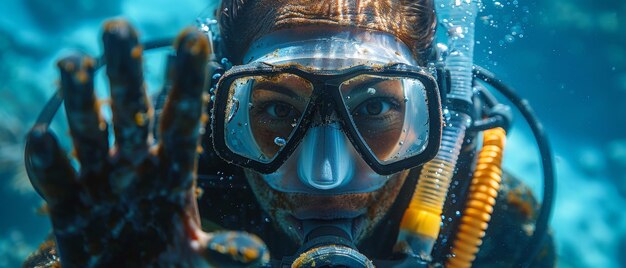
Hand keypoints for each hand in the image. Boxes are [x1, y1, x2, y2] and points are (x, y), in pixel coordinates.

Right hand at [25, 19, 267, 266]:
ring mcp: (99, 181)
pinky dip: (49, 163)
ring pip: (90, 133)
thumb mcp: (195, 258)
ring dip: (80, 101)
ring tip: (74, 63)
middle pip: (131, 112)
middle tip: (118, 28)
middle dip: (125, 73)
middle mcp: (135, 165)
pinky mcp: (68, 205)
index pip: (182, 117)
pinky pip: (57, 180)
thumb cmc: (164, 263)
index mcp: (173, 170)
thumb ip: (221, 253)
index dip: (187, 79)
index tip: (194, 35)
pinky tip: (46, 140)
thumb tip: (254, 254)